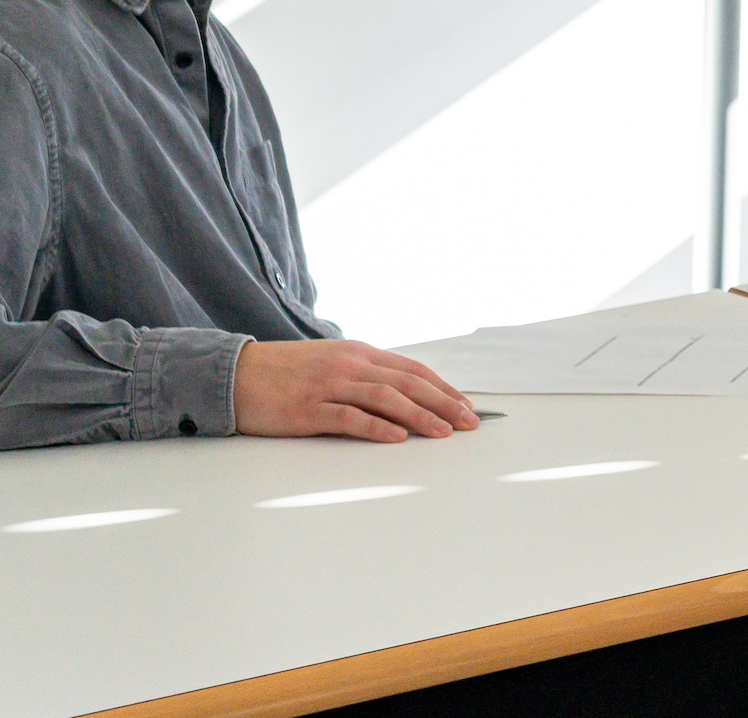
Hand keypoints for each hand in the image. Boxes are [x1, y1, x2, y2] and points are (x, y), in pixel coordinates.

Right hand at [235, 339, 479, 442]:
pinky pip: (349, 417)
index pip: (412, 369)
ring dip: (420, 415)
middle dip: (443, 403)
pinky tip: (397, 437)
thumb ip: (364, 373)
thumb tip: (401, 393)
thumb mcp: (331, 362)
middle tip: (469, 422)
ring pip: (386, 398)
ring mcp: (329, 386)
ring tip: (444, 431)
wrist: (235, 373)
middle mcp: (349, 365)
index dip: (443, 387)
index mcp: (359, 353)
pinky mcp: (308, 410)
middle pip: (408, 383)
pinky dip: (376, 427)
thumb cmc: (285, 372)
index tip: (466, 404)